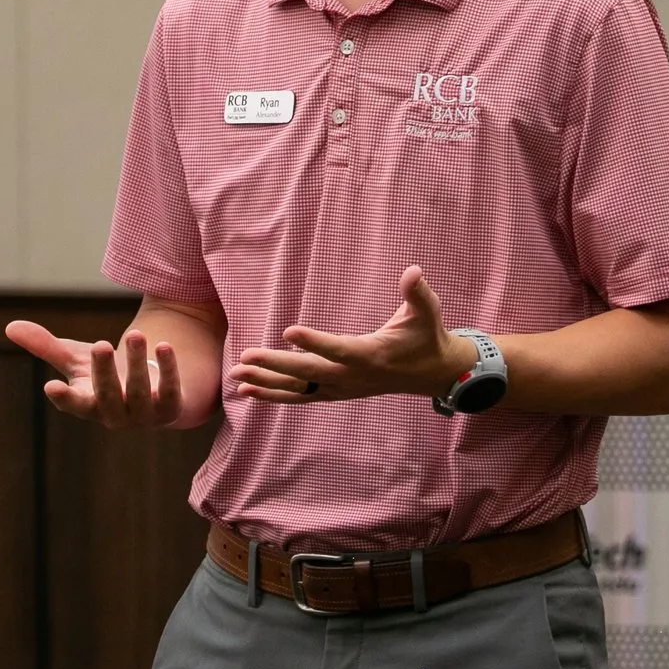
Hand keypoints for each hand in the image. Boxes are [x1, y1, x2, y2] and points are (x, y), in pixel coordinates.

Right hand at [6, 320, 183, 428]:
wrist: (153, 393)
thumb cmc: (107, 376)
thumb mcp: (77, 360)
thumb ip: (46, 347)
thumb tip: (9, 326)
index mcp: (88, 405)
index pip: (73, 405)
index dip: (63, 398)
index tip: (50, 387)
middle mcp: (115, 416)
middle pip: (107, 396)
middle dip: (104, 372)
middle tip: (100, 345)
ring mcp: (144, 416)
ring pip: (139, 392)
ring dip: (136, 363)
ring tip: (134, 334)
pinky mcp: (171, 409)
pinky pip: (170, 391)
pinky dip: (168, 370)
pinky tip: (164, 346)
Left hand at [228, 266, 476, 405]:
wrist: (432, 374)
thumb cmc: (427, 336)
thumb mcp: (427, 312)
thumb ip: (418, 293)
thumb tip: (413, 271)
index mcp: (371, 355)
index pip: (338, 350)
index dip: (315, 342)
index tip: (288, 330)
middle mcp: (352, 377)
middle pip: (308, 375)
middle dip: (275, 367)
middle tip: (245, 358)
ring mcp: (342, 389)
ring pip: (299, 391)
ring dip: (266, 385)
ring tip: (236, 377)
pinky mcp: (335, 393)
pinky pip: (300, 398)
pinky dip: (274, 396)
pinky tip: (248, 392)